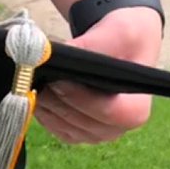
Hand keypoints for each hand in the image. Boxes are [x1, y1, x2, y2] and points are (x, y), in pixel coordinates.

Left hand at [36, 5, 163, 143]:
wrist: (119, 48)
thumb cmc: (126, 41)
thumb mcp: (119, 32)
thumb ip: (92, 45)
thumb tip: (59, 55)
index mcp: (136, 109)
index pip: (109, 112)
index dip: (82, 98)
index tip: (59, 80)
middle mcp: (117, 129)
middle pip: (81, 121)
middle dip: (57, 100)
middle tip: (38, 78)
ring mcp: (95, 135)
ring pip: (64, 126)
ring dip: (46, 105)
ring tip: (33, 82)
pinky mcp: (76, 133)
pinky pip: (55, 128)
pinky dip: (43, 112)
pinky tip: (35, 93)